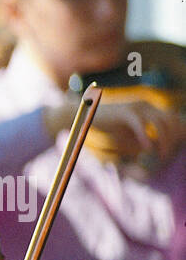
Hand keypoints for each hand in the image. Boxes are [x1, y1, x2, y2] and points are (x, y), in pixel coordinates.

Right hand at [46, 99, 184, 166]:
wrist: (83, 115)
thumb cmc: (104, 126)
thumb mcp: (126, 134)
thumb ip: (140, 139)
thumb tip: (153, 149)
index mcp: (148, 107)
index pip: (172, 117)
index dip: (177, 132)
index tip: (173, 148)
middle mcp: (146, 104)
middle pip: (171, 120)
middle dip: (173, 138)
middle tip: (166, 155)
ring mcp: (136, 107)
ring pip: (160, 123)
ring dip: (164, 140)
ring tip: (161, 155)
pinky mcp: (126, 112)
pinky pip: (141, 125)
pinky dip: (146, 137)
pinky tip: (147, 150)